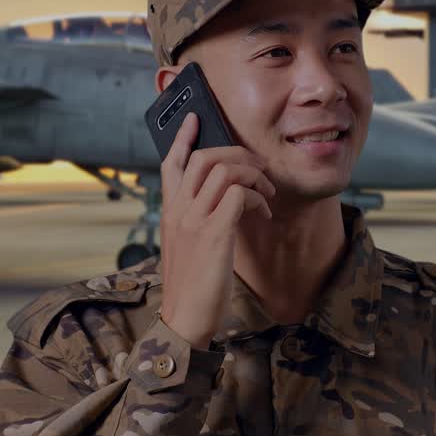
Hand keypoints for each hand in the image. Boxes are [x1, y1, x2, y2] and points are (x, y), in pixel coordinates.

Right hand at [158, 113, 274, 348]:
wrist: (185, 317)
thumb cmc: (191, 283)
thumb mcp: (187, 244)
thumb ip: (197, 218)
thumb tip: (225, 200)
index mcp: (170, 211)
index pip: (171, 163)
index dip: (184, 137)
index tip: (195, 118)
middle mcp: (178, 210)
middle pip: (204, 157)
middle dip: (238, 154)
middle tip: (258, 168)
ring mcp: (194, 219)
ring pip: (225, 170)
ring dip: (254, 176)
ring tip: (265, 193)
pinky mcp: (213, 233)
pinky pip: (238, 195)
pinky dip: (256, 197)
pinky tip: (262, 212)